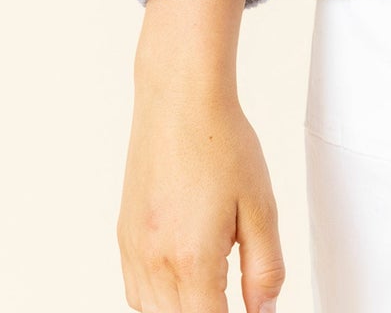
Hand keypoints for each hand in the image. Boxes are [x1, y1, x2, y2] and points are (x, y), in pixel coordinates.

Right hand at [118, 0, 284, 312]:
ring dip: (182, 309)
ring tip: (212, 286)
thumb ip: (265, 268)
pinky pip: (136, 291)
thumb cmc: (222, 143)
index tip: (250, 310)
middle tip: (235, 296)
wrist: (179, 99)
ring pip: (151, 312)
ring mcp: (133, 251)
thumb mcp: (261, 207)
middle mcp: (154, 263)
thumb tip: (266, 311)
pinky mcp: (123, 237)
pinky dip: (159, 298)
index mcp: (192, 260)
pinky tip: (183, 278)